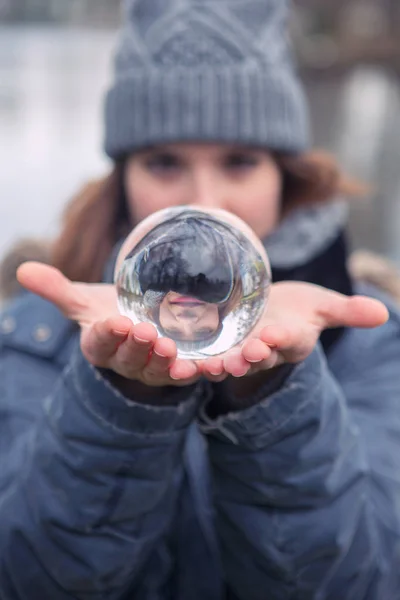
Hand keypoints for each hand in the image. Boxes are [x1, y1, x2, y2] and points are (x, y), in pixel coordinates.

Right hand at [17, 262, 199, 385]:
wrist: (139, 324)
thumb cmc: (107, 311)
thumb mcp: (83, 300)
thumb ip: (57, 288)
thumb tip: (24, 269)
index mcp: (101, 346)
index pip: (99, 342)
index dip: (107, 335)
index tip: (115, 321)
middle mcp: (126, 361)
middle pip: (130, 358)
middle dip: (137, 347)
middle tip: (146, 332)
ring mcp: (153, 368)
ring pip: (158, 369)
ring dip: (164, 361)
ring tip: (170, 347)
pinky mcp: (179, 368)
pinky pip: (188, 373)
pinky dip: (197, 372)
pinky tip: (206, 366)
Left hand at [200, 281, 388, 379]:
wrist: (268, 312)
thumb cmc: (298, 309)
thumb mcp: (322, 305)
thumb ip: (347, 311)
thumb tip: (383, 314)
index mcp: (290, 340)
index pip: (287, 342)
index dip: (280, 340)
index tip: (273, 336)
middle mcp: (264, 351)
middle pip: (255, 357)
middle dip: (247, 358)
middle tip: (237, 358)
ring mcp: (238, 351)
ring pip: (227, 362)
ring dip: (216, 366)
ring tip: (206, 366)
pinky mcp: (216, 348)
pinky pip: (203, 357)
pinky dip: (191, 362)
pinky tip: (175, 362)